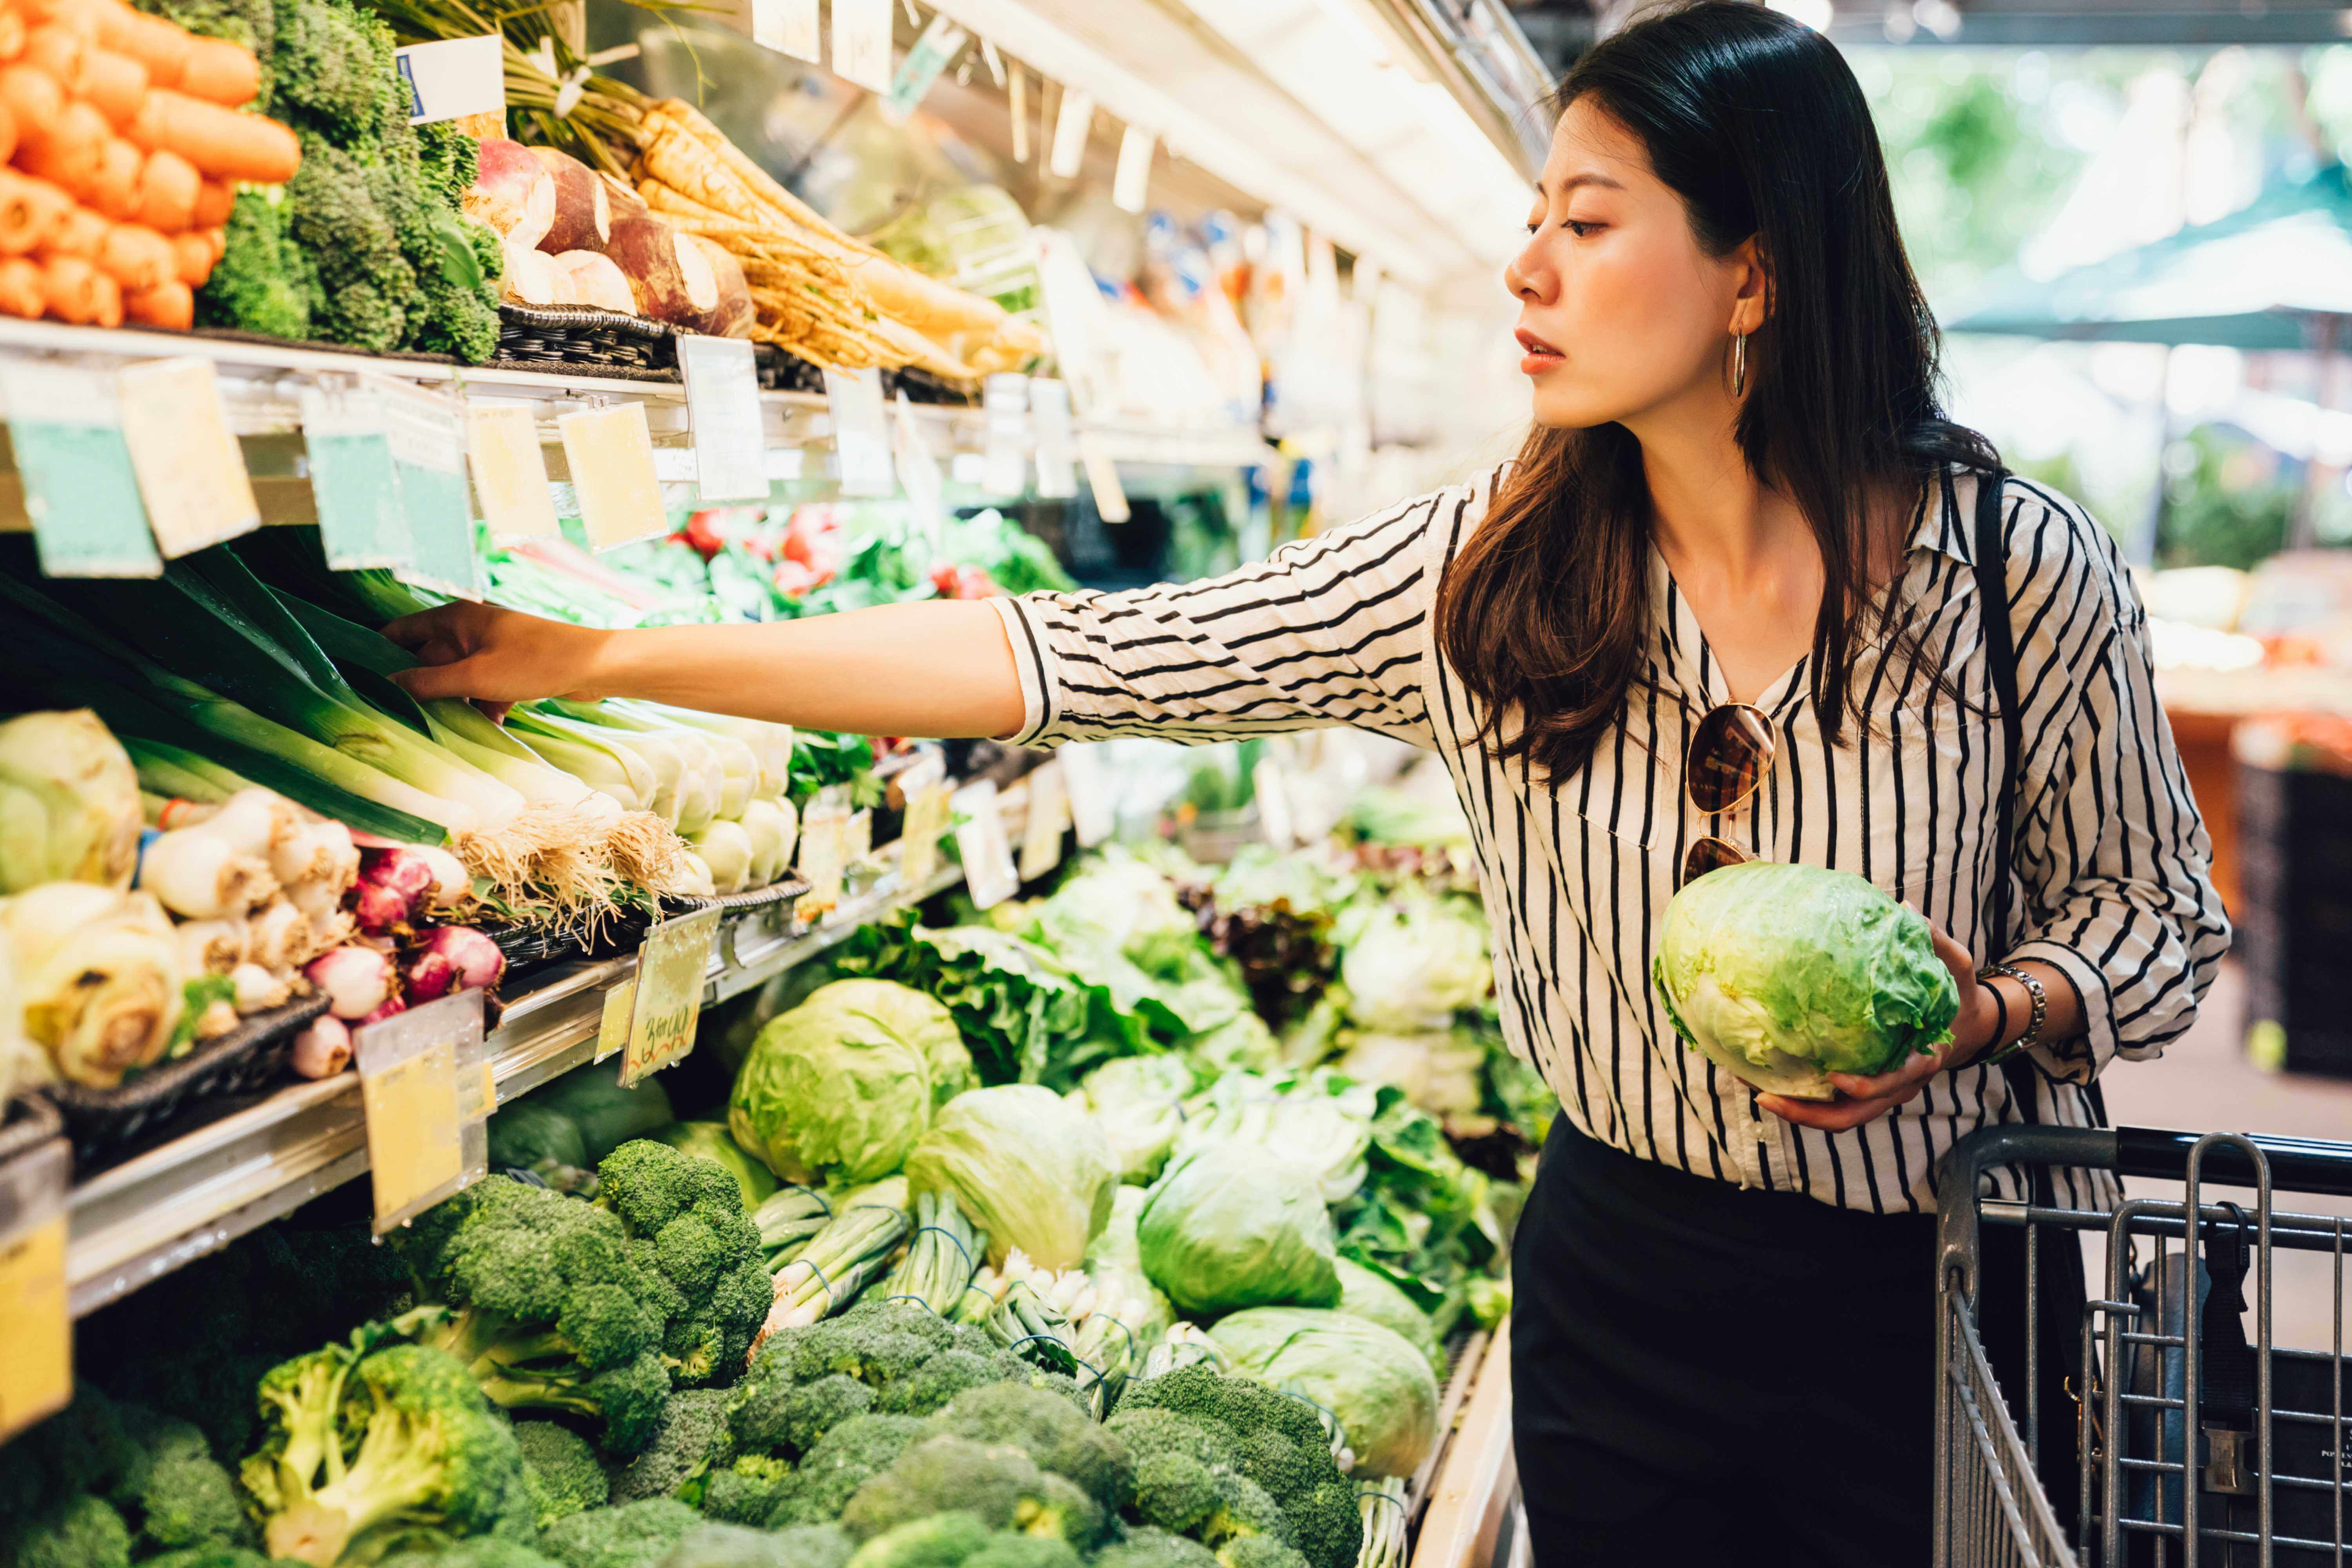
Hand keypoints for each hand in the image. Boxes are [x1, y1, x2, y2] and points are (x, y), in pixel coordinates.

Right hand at [383, 601, 614, 712]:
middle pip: (428, 660)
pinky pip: (484, 691)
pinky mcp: (511, 670)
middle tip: (395, 718)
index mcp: (455, 618)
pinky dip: (484, 708)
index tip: (359, 679)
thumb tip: (386, 686)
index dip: (380, 652)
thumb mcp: (475, 676)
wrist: (595, 667)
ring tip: (438, 731)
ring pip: (457, 680)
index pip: (402, 631)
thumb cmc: (535, 662)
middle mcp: (469, 630)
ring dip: (453, 704)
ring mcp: (491, 650)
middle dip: (418, 688)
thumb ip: (428, 683)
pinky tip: (487, 729)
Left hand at [1757, 914, 2002, 1131]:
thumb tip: (1905, 908)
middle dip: (1811, 1115)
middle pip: (1854, 1114)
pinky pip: (1835, 1105)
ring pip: (1840, 1117)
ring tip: (1756, 1094)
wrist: (1967, 1025)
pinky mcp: (1867, 1089)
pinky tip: (1769, 1082)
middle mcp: (1900, 1084)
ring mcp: (1883, 1092)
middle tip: (1766, 1098)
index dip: (1865, 1086)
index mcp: (1923, 1059)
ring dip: (1800, 1113)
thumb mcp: (1957, 966)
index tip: (1834, 1077)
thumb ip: (1936, 940)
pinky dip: (1805, 1101)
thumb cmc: (1958, 994)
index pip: (1894, 1084)